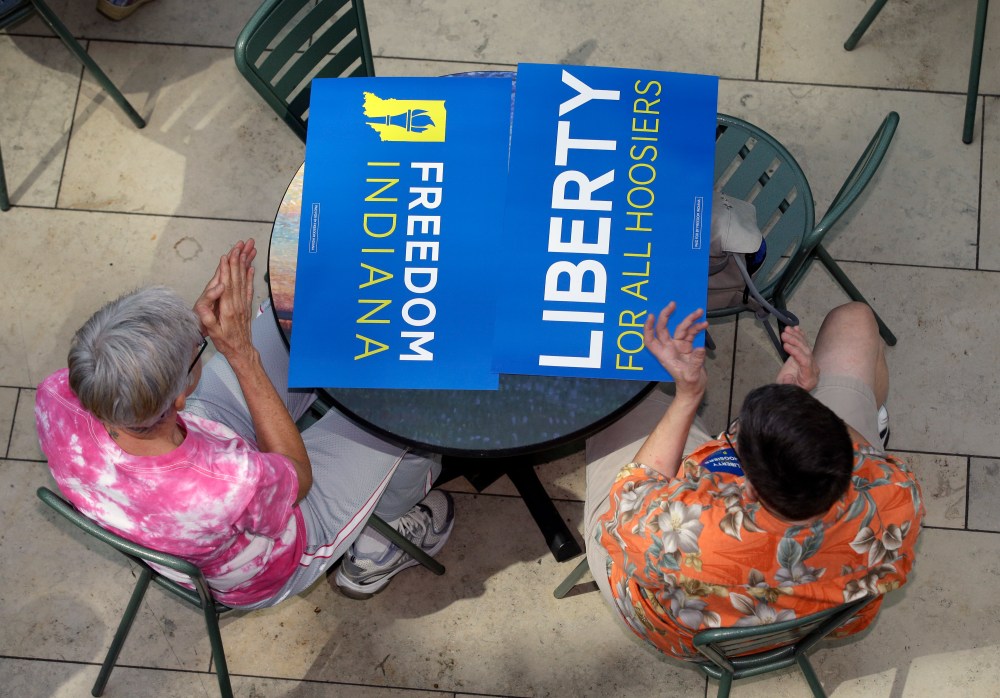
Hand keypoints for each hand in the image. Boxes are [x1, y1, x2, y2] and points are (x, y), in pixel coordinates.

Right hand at [194, 239, 257, 361]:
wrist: (241, 350)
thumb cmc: (225, 342)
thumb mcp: (212, 332)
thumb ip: (207, 317)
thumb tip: (202, 305)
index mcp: (228, 307)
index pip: (227, 284)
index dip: (226, 269)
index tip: (227, 255)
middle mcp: (237, 303)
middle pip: (237, 277)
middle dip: (238, 259)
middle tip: (241, 245)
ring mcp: (243, 303)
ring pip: (245, 279)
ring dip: (246, 263)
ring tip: (249, 249)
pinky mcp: (246, 306)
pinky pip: (249, 288)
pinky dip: (250, 276)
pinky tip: (251, 267)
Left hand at [644, 302, 708, 398]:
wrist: (694, 389)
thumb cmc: (688, 384)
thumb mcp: (691, 375)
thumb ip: (695, 362)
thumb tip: (699, 348)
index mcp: (664, 355)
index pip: (650, 340)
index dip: (648, 328)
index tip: (651, 316)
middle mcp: (669, 348)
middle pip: (664, 329)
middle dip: (667, 315)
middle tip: (673, 304)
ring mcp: (678, 346)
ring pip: (680, 329)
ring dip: (689, 320)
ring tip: (698, 312)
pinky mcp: (687, 347)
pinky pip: (691, 333)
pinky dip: (697, 328)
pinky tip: (704, 324)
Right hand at [775, 325, 819, 390]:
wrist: (791, 390)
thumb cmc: (788, 391)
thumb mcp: (785, 390)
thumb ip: (788, 384)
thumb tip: (788, 377)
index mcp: (810, 378)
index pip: (806, 362)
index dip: (796, 352)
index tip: (785, 346)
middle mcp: (813, 368)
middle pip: (806, 352)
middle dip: (795, 342)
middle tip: (784, 335)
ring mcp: (810, 362)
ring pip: (805, 346)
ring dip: (796, 336)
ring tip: (786, 329)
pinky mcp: (804, 357)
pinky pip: (804, 345)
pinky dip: (800, 336)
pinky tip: (796, 328)